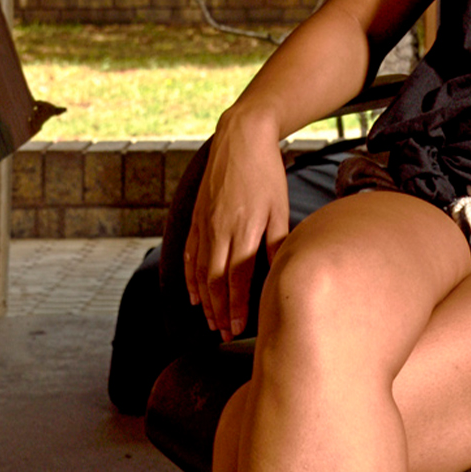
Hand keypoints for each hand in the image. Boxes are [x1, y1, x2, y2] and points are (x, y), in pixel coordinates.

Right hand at [184, 108, 289, 340]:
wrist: (240, 137)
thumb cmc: (266, 173)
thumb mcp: (280, 207)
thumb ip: (278, 241)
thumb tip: (281, 270)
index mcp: (243, 230)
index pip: (236, 280)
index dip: (237, 308)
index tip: (238, 330)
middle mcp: (219, 231)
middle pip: (214, 281)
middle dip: (219, 311)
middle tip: (224, 334)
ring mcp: (204, 224)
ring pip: (199, 271)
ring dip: (204, 300)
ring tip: (210, 321)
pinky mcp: (197, 216)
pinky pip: (190, 253)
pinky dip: (189, 276)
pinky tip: (192, 293)